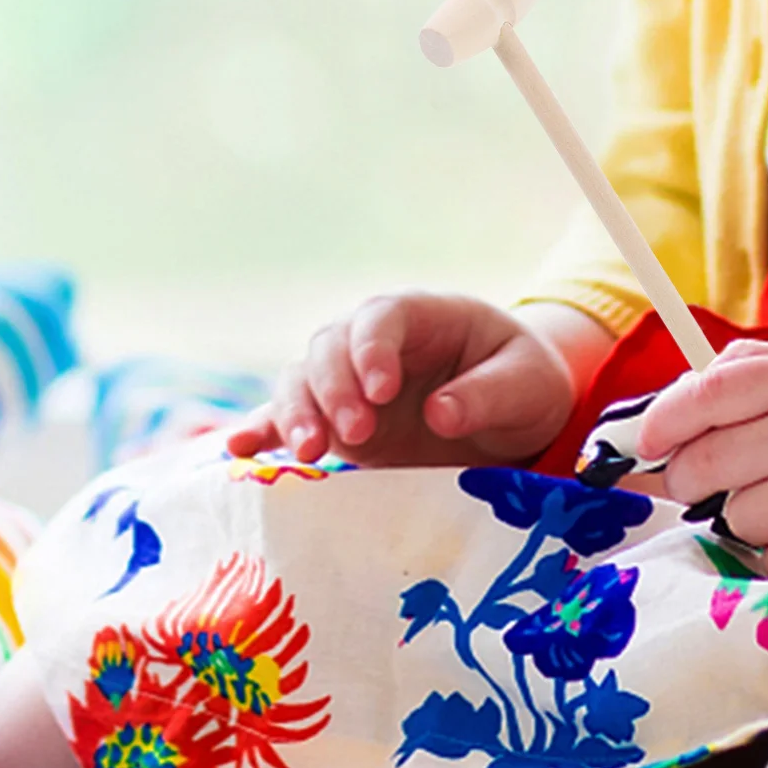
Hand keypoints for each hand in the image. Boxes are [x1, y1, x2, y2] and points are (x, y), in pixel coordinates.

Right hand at [227, 293, 578, 468]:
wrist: (514, 417)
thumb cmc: (526, 384)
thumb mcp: (529, 384)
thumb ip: (489, 394)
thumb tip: (440, 414)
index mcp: (422, 316)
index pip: (381, 317)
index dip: (372, 349)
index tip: (382, 391)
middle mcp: (374, 344)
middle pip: (329, 347)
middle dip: (333, 388)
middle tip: (355, 433)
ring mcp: (348, 383)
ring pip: (301, 381)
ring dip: (297, 413)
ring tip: (310, 452)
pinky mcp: (336, 424)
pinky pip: (287, 420)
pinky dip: (263, 433)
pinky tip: (238, 452)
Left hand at [637, 340, 767, 579]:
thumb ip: (746, 371)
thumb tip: (670, 403)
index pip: (709, 394)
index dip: (663, 419)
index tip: (647, 441)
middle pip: (706, 464)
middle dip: (685, 478)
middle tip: (699, 478)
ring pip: (732, 516)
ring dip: (735, 513)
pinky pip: (766, 559)